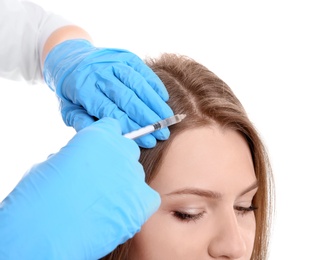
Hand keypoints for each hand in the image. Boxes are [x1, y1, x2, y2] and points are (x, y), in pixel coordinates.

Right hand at [0, 118, 159, 258]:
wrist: (44, 231)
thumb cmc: (39, 197)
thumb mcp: (52, 164)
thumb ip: (75, 157)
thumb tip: (79, 163)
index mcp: (98, 136)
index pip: (112, 128)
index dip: (105, 142)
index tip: (98, 154)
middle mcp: (121, 151)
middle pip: (128, 151)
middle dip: (116, 162)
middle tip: (100, 181)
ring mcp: (133, 176)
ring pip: (136, 176)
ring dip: (125, 185)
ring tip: (104, 203)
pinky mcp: (141, 202)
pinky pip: (148, 198)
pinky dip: (138, 204)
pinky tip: (120, 213)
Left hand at [43, 39, 173, 147]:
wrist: (71, 58)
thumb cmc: (73, 91)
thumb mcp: (69, 109)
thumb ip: (84, 123)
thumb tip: (107, 136)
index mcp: (84, 90)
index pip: (113, 112)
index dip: (132, 127)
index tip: (148, 140)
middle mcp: (100, 74)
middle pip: (128, 99)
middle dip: (148, 118)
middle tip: (163, 133)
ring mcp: (114, 63)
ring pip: (138, 84)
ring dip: (155, 103)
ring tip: (167, 119)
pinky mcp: (125, 56)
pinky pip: (143, 71)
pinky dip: (154, 84)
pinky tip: (163, 98)